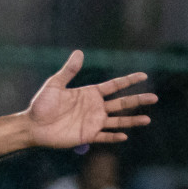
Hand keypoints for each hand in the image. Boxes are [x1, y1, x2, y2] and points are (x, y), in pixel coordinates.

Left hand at [25, 51, 155, 148]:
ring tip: (148, 119)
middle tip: (155, 97)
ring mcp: (92, 122)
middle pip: (122, 103)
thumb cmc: (41, 104)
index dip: (128, 81)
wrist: (32, 125)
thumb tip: (79, 52)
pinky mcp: (87, 135)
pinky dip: (114, 137)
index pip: (114, 86)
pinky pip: (104, 136)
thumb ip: (69, 71)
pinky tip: (125, 136)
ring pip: (118, 121)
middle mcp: (95, 108)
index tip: (144, 76)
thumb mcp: (55, 85)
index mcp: (90, 94)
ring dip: (132, 120)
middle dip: (138, 100)